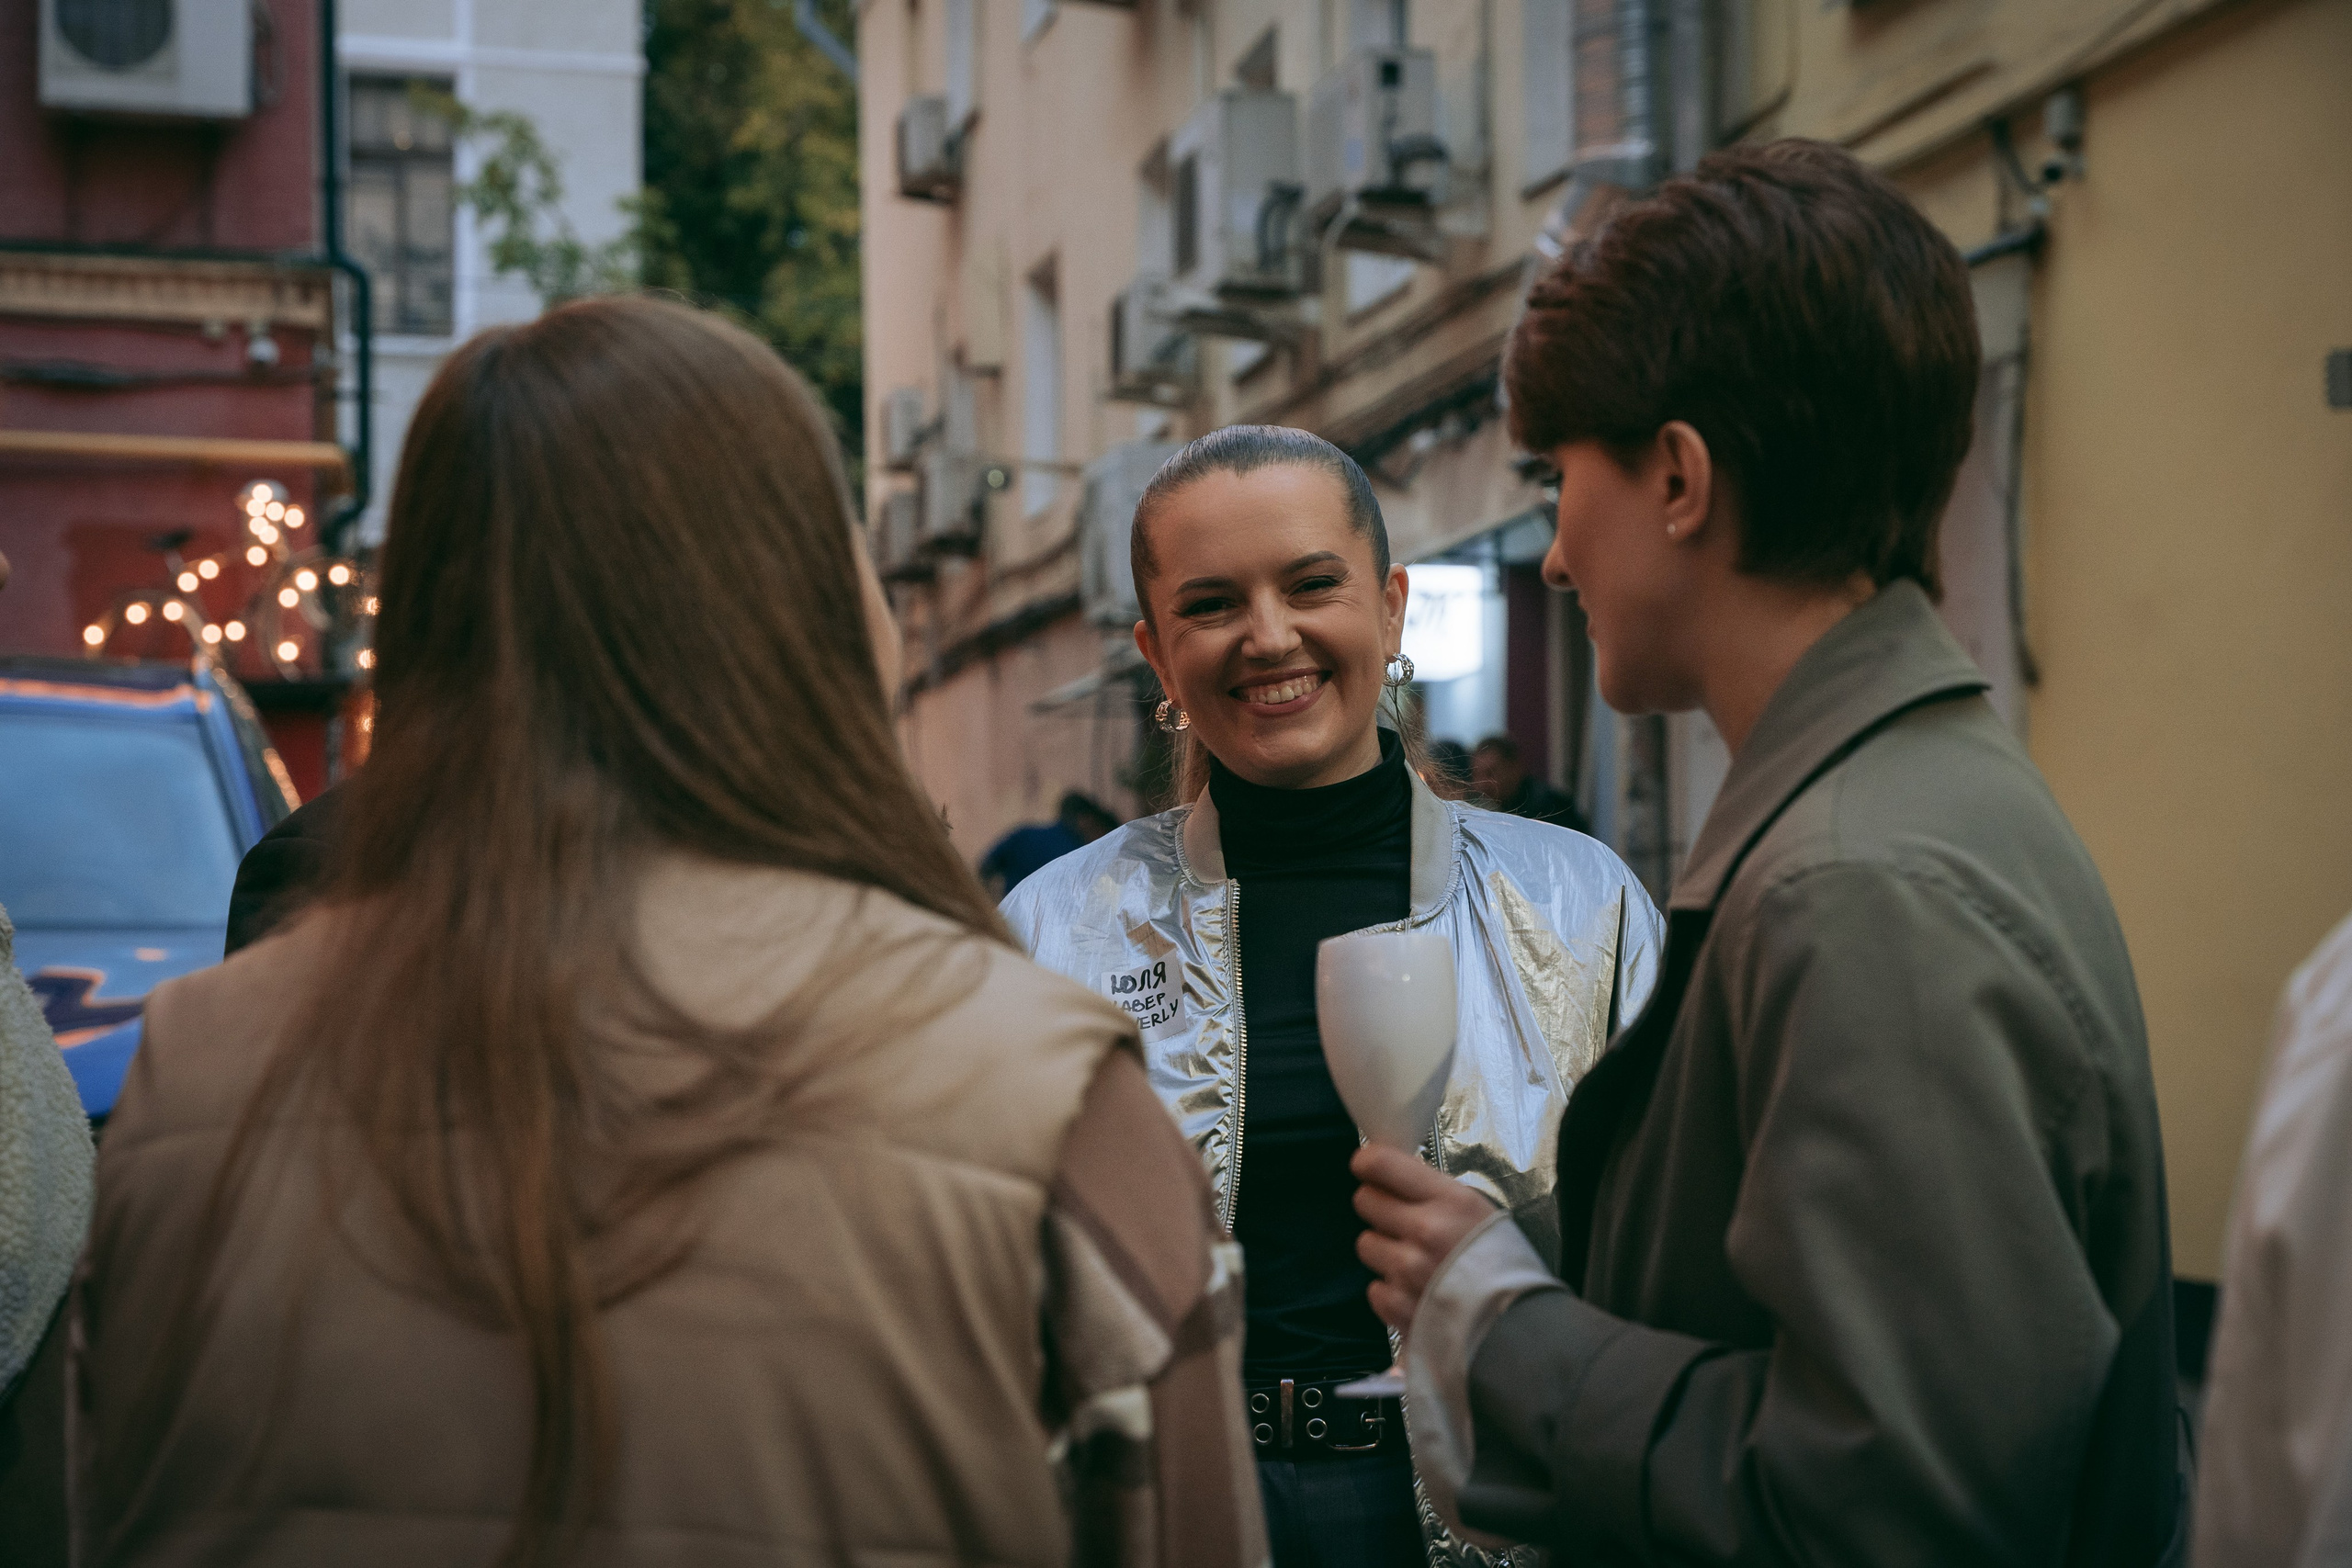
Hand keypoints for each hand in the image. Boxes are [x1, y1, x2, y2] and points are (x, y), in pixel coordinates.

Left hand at [1351, 1144, 1501, 1331]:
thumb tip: (1393, 1178)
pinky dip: (1390, 1291)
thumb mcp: (1478, 1212)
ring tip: (1414, 1262)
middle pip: (1365, 1200)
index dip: (1368, 1164)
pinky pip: (1374, 1287)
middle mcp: (1424, 1230)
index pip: (1381, 1163)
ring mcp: (1407, 1269)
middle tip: (1398, 1220)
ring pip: (1366, 1243)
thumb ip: (1435, 1195)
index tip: (1369, 1169)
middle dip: (1378, 1207)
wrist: (1518, 1327)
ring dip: (1383, 1250)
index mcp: (1449, 1200)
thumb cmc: (1504, 1266)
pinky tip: (1417, 1293)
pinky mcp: (1397, 1305)